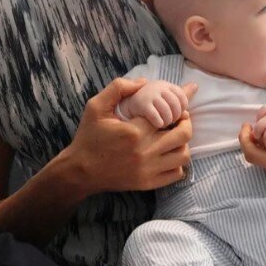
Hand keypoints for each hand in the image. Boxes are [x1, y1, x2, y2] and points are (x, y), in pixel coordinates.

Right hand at [65, 78, 194, 196]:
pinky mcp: (148, 183)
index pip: (169, 114)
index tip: (179, 104)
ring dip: (183, 143)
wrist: (80, 171)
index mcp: (134, 131)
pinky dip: (178, 163)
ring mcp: (148, 170)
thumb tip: (144, 82)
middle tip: (179, 118)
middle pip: (183, 135)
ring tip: (174, 136)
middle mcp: (145, 152)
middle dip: (185, 122)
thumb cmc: (88, 137)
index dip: (178, 106)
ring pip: (183, 155)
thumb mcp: (95, 106)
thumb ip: (118, 88)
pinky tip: (168, 154)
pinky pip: (177, 173)